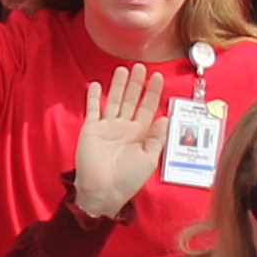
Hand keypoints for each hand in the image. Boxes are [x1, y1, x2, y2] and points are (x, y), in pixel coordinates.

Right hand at [72, 62, 169, 215]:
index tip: (158, 77)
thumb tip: (165, 117)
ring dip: (118, 85)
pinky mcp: (91, 129)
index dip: (153, 92)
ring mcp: (107, 126)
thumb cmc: (128, 179)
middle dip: (136, 83)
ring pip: (114, 100)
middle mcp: (124, 127)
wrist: (102, 190)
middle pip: (132, 99)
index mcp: (140, 133)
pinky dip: (94, 97)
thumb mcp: (149, 160)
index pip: (148, 107)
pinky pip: (93, 109)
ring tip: (122, 69)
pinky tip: (97, 84)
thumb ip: (157, 138)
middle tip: (140, 66)